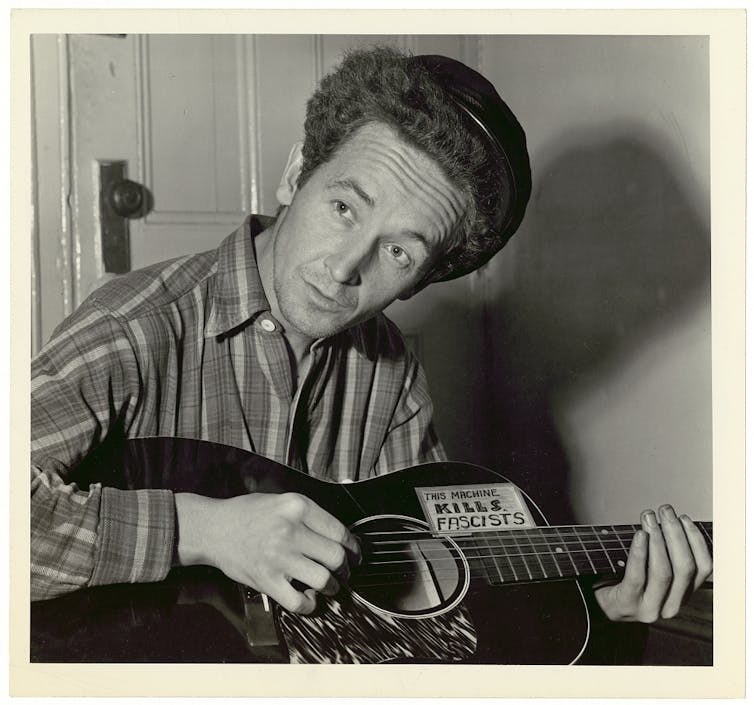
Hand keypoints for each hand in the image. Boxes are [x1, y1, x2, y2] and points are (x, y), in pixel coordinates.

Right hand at [175, 492, 360, 613]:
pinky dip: (309, 605)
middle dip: (345, 568)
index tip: (354, 553)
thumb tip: (338, 537)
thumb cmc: (247, 514)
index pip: (339, 531)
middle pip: (335, 556)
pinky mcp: (267, 579)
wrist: (213, 528)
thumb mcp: (281, 501)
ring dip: (331, 587)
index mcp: (297, 506)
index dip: (352, 546)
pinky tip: (308, 598)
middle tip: (343, 571)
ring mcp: (278, 556)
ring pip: (323, 580)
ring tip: (328, 585)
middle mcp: (290, 530)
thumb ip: (308, 516)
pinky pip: (299, 602)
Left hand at [594, 504, 711, 622]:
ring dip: (658, 540)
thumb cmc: (629, 579)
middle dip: (676, 534)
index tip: (684, 518)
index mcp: (684, 595)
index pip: (704, 568)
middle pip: (685, 567)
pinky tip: (639, 535)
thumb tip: (674, 519)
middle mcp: (672, 606)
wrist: (601, 603)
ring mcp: (650, 608)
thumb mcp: (654, 569)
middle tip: (665, 511)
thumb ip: (668, 553)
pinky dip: (640, 553)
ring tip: (650, 518)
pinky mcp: (628, 604)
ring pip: (664, 572)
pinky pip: (637, 576)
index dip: (696, 541)